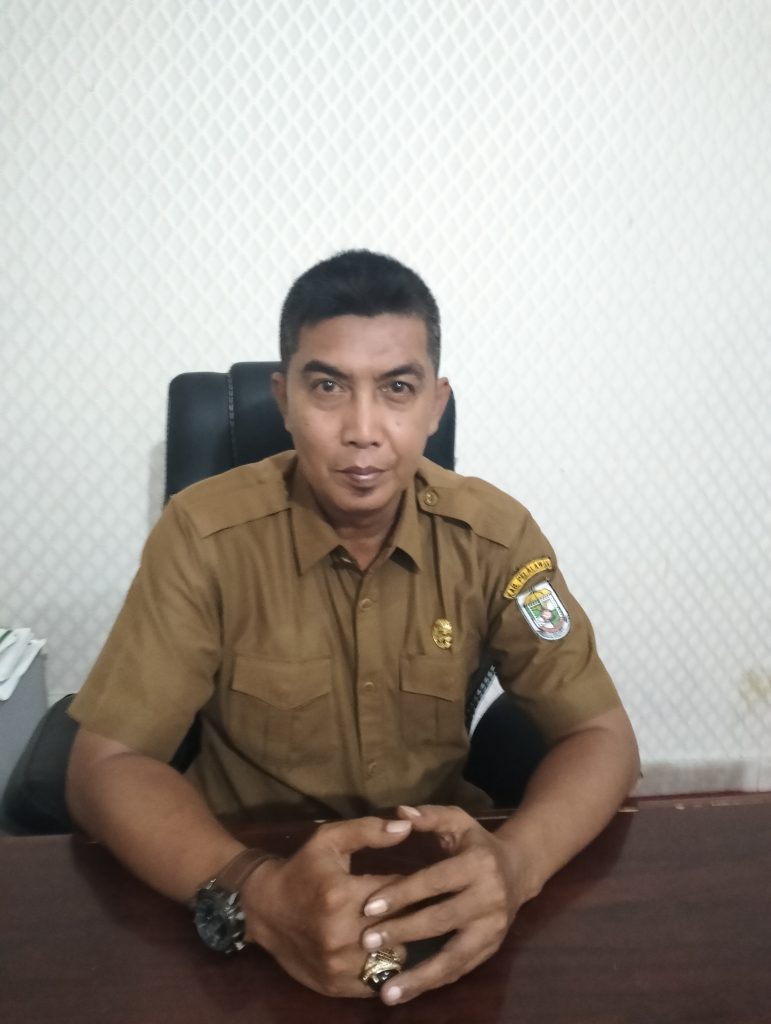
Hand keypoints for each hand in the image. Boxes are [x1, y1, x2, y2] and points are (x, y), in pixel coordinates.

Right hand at [242, 816, 411, 996]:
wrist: (264, 908)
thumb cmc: (303, 869)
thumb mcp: (330, 840)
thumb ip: (369, 831)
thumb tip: (406, 827)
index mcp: (340, 894)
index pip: (399, 890)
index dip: (414, 884)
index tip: (423, 880)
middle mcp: (340, 934)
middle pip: (400, 926)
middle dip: (410, 914)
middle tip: (416, 905)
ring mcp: (338, 964)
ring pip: (394, 957)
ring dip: (400, 942)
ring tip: (402, 927)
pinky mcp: (336, 985)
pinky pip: (378, 980)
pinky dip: (383, 965)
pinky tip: (383, 949)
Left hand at [359, 804, 537, 1004]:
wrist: (518, 870)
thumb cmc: (476, 842)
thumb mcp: (457, 821)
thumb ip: (429, 816)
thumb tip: (400, 813)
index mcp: (478, 864)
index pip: (435, 881)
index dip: (402, 893)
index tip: (369, 906)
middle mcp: (489, 898)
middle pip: (440, 919)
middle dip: (402, 932)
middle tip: (367, 942)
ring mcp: (493, 929)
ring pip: (453, 956)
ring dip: (418, 975)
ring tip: (385, 991)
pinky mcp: (491, 949)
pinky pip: (460, 970)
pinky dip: (432, 982)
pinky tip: (405, 991)